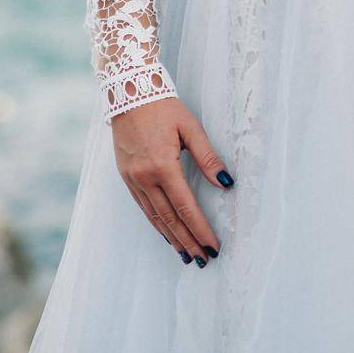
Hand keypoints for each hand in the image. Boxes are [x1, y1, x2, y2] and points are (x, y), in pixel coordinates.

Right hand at [111, 96, 233, 266]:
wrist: (128, 93)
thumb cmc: (163, 107)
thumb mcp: (191, 127)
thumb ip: (208, 157)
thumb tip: (227, 183)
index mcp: (163, 166)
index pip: (186, 207)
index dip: (200, 229)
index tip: (213, 245)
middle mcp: (145, 178)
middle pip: (170, 218)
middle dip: (188, 241)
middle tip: (203, 259)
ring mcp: (133, 179)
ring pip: (154, 217)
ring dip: (172, 238)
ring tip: (186, 254)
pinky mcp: (126, 177)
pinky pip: (143, 207)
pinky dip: (156, 223)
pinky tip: (166, 233)